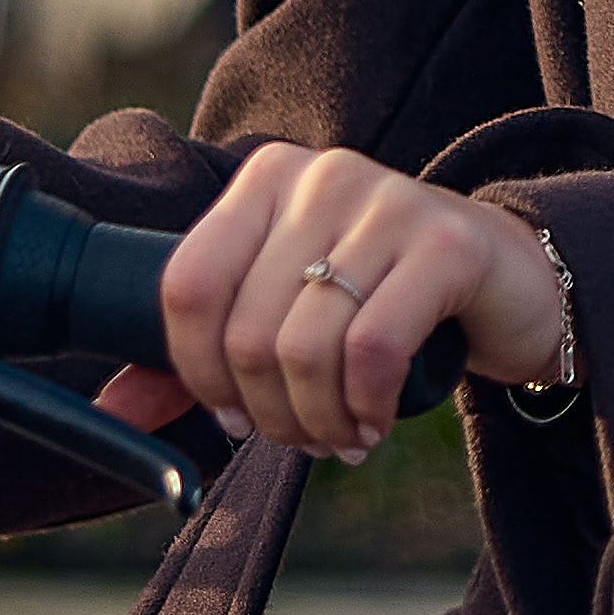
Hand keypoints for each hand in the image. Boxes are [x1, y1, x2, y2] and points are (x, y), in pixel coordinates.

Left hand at [157, 137, 579, 458]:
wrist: (506, 280)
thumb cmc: (379, 301)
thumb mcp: (283, 317)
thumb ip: (194, 362)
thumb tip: (107, 418)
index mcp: (263, 182)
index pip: (187, 287)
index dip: (196, 373)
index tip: (232, 415)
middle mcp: (319, 176)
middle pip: (246, 332)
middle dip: (268, 415)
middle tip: (303, 438)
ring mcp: (386, 200)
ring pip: (305, 348)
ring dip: (317, 420)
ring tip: (341, 435)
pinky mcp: (446, 242)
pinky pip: (374, 348)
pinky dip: (365, 407)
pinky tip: (375, 421)